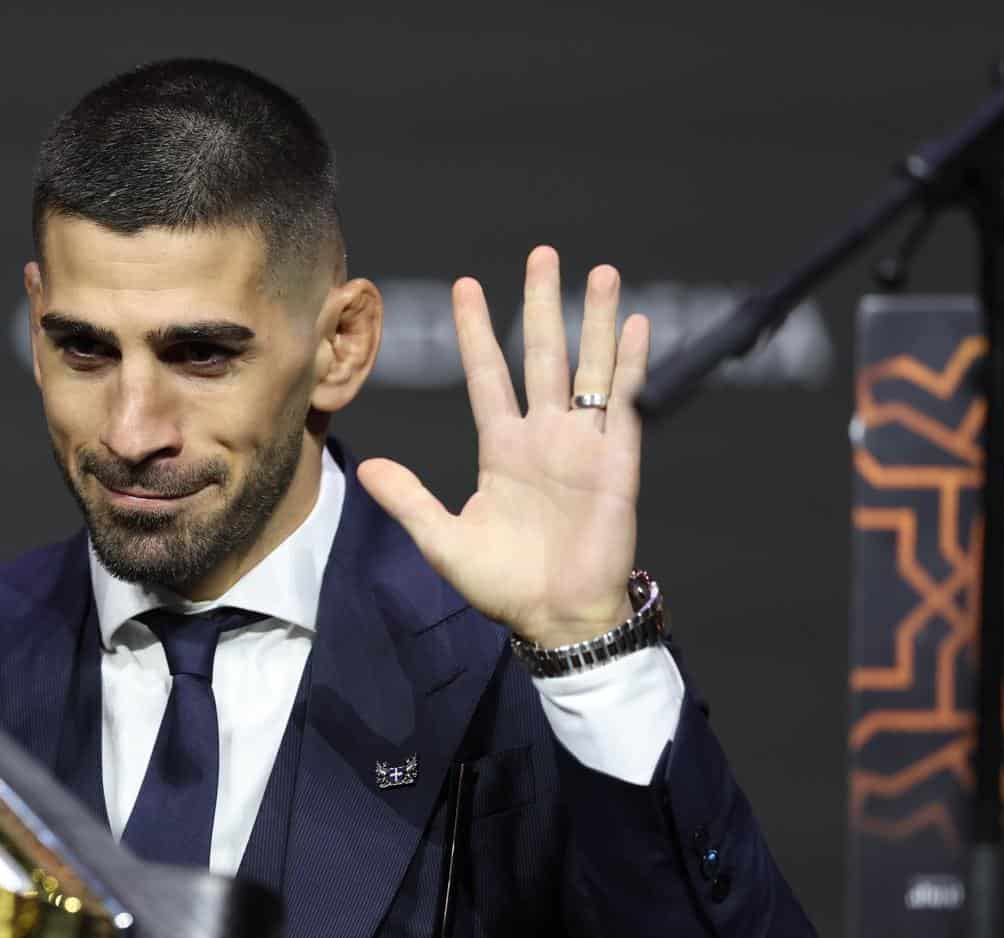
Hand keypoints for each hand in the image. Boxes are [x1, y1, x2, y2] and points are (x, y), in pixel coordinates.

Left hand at [357, 246, 649, 646]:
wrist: (555, 618)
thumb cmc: (502, 585)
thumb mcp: (442, 540)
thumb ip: (409, 500)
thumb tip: (366, 466)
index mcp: (501, 450)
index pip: (487, 376)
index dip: (478, 332)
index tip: (466, 286)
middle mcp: (543, 437)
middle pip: (542, 355)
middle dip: (542, 304)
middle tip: (541, 252)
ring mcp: (582, 445)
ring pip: (589, 367)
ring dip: (596, 320)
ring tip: (601, 272)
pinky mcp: (617, 461)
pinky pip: (623, 403)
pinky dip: (631, 363)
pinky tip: (637, 324)